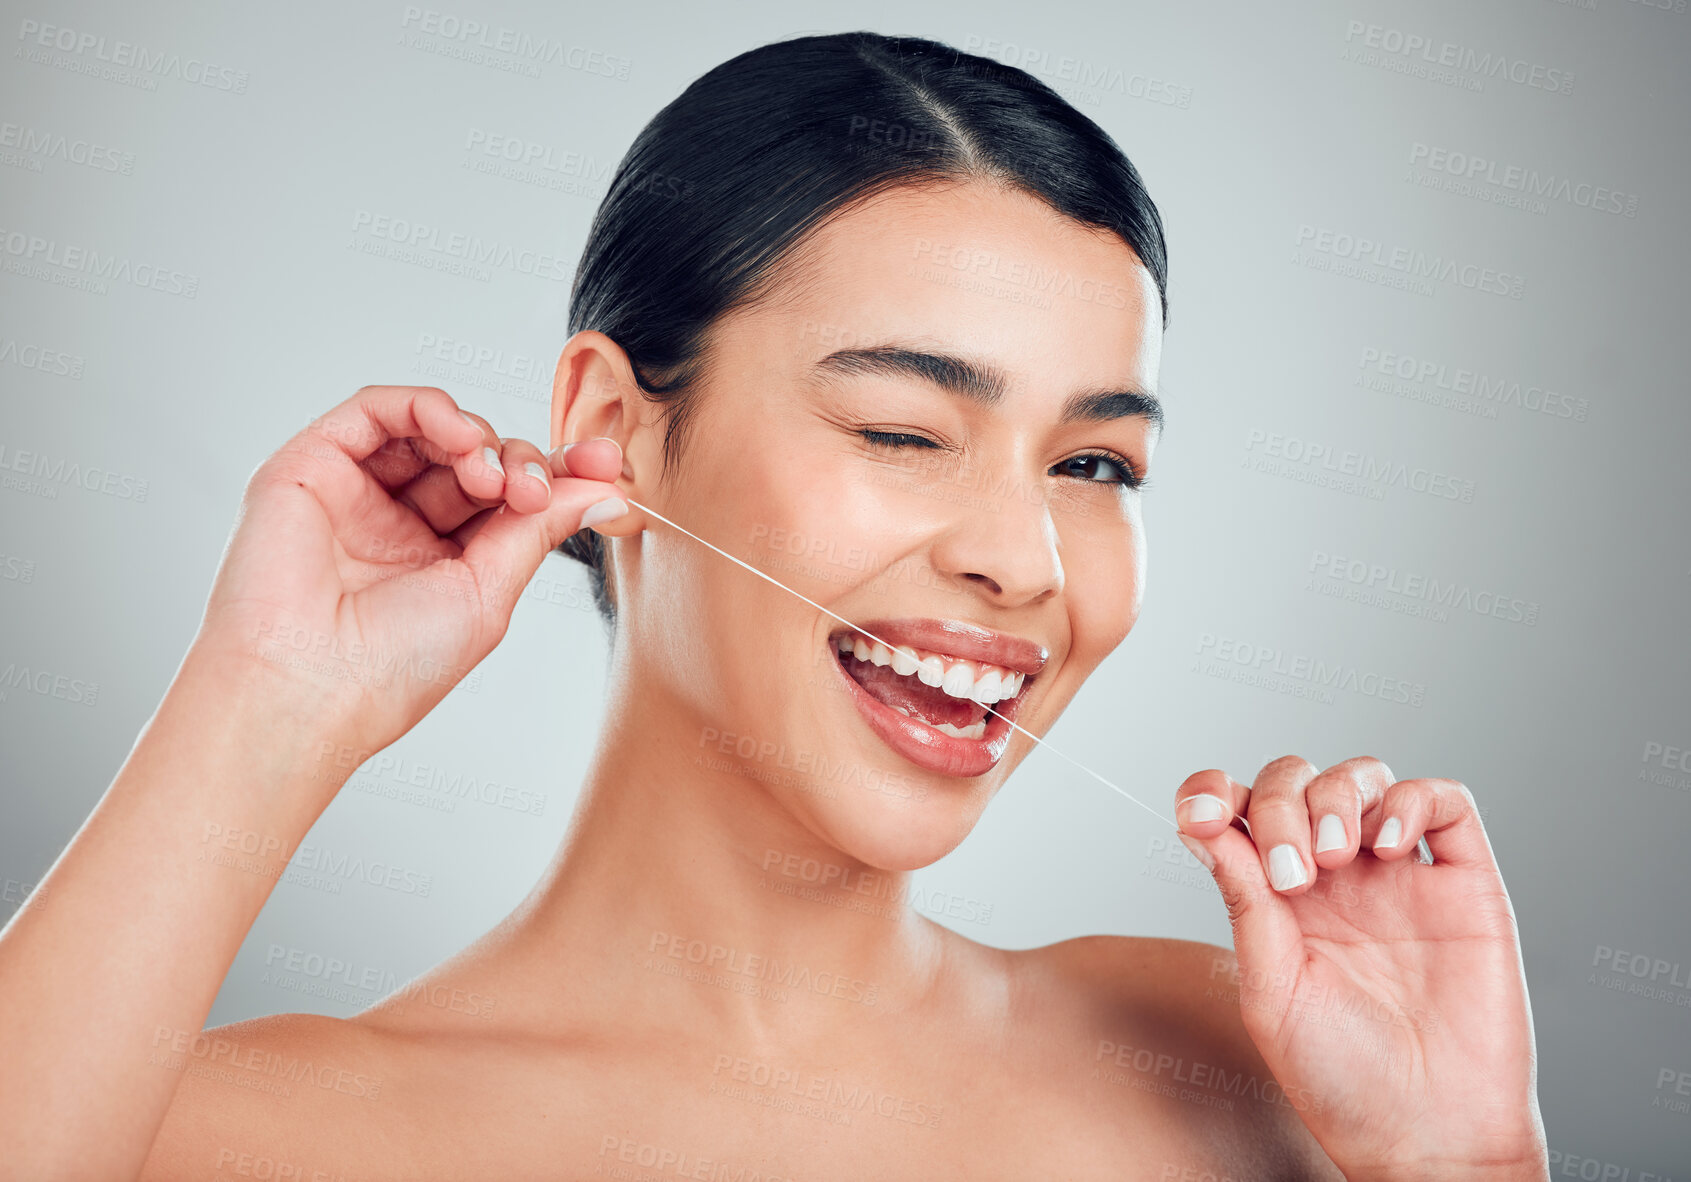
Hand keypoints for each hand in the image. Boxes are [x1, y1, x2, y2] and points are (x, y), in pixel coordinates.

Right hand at [187, 384, 626, 779]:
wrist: (306, 689)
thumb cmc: (390, 666)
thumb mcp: (489, 593)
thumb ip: (539, 529)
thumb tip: (606, 488)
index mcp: (441, 560)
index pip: (507, 497)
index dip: (558, 473)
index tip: (608, 463)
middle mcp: (397, 521)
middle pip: (476, 457)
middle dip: (521, 461)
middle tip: (535, 490)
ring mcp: (355, 491)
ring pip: (431, 428)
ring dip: (479, 437)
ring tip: (494, 478)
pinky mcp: (312, 465)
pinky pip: (377, 409)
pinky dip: (428, 409)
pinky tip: (460, 439)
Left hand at [1174, 756, 1549, 1179]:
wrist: (1428, 1135)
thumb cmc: (1342, 1079)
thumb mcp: (1271, 988)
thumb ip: (1244, 901)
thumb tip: (1201, 824)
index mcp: (1278, 899)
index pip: (1240, 812)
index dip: (1216, 790)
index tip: (1204, 809)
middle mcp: (1337, 878)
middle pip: (1297, 783)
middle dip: (1281, 803)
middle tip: (1291, 874)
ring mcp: (1401, 876)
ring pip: (1364, 777)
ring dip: (1337, 797)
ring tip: (1335, 859)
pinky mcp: (1466, 884)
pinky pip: (1446, 801)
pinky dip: (1412, 800)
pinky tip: (1389, 844)